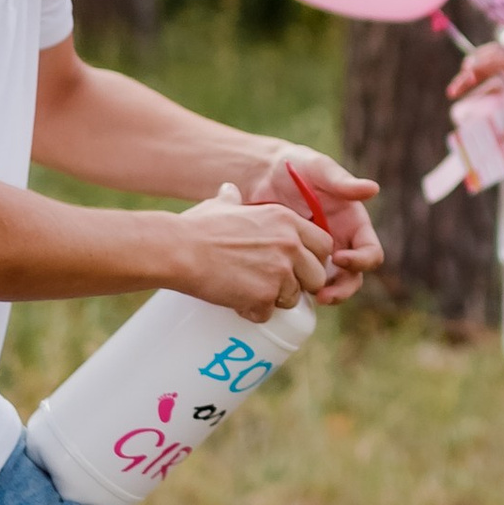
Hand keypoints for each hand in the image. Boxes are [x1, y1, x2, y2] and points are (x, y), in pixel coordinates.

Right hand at [164, 185, 331, 322]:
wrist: (180, 250)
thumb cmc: (197, 227)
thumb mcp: (221, 205)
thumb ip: (232, 198)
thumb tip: (229, 190)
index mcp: (286, 221)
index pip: (323, 245)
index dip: (313, 260)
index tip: (299, 267)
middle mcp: (290, 244)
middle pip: (317, 276)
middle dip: (301, 285)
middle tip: (276, 286)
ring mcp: (279, 272)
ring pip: (294, 298)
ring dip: (276, 300)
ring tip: (250, 292)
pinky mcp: (264, 296)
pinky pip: (268, 314)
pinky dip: (253, 313)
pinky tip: (238, 303)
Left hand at [247, 142, 381, 303]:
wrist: (262, 175)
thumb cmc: (297, 166)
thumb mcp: (319, 169)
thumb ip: (342, 182)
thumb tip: (373, 189)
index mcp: (354, 224)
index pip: (370, 252)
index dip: (360, 260)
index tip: (338, 258)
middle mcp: (341, 243)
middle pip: (353, 277)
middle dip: (343, 289)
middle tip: (324, 294)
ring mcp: (319, 254)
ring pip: (330, 285)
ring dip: (324, 294)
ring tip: (308, 297)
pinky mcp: (298, 260)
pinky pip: (304, 281)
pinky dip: (300, 288)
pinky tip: (286, 289)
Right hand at [449, 38, 503, 107]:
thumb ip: (493, 62)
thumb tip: (469, 66)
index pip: (479, 58)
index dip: (469, 68)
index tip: (465, 76)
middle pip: (480, 74)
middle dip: (465, 82)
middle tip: (452, 93)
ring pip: (488, 89)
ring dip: (475, 97)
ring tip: (461, 109)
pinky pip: (500, 101)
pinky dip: (489, 106)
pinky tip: (479, 114)